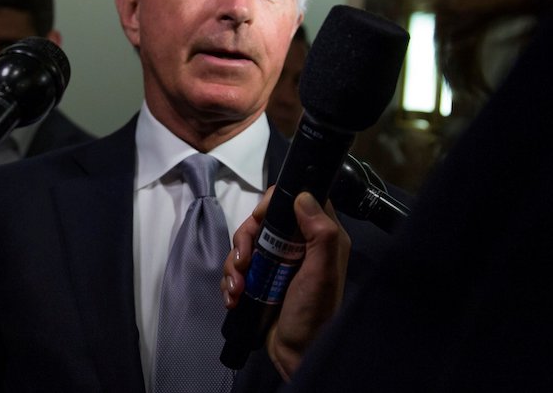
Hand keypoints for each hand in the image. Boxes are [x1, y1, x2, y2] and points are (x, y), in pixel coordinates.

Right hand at [222, 188, 349, 379]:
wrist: (298, 355)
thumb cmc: (314, 314)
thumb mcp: (322, 273)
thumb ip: (320, 234)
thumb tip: (303, 196)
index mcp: (321, 237)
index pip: (297, 200)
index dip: (274, 203)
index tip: (260, 219)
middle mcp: (299, 245)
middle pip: (262, 221)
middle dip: (245, 239)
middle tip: (244, 262)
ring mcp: (278, 262)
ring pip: (245, 244)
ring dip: (234, 265)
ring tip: (237, 289)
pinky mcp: (261, 279)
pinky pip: (238, 267)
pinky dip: (231, 281)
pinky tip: (233, 298)